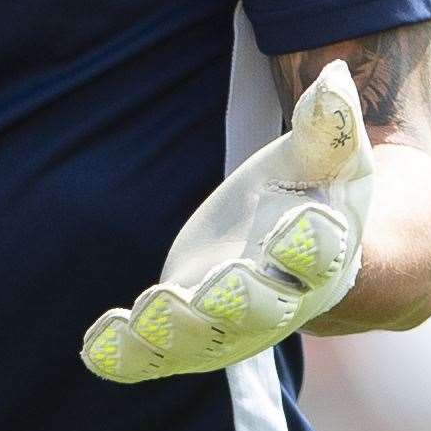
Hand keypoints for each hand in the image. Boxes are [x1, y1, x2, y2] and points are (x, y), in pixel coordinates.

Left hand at [81, 58, 372, 382]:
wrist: (328, 256)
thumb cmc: (319, 190)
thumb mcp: (328, 154)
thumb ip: (329, 122)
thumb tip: (335, 73)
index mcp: (322, 253)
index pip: (321, 252)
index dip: (309, 241)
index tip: (295, 224)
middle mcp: (280, 300)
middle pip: (263, 310)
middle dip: (239, 301)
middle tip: (214, 288)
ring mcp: (233, 324)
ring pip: (207, 340)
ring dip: (176, 333)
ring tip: (147, 315)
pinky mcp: (191, 329)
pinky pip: (159, 354)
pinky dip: (128, 357)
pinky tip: (95, 351)